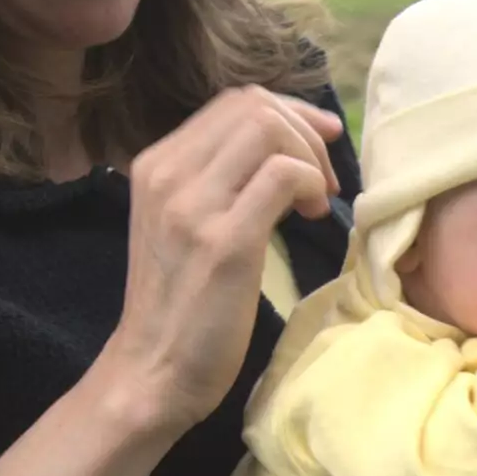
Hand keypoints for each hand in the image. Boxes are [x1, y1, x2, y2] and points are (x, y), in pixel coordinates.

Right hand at [95, 86, 344, 436]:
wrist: (151, 372)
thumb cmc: (180, 308)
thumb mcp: (185, 228)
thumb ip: (215, 185)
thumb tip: (277, 153)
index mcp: (155, 165)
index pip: (232, 102)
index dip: (289, 113)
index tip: (319, 143)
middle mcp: (166, 174)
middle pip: (253, 106)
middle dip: (306, 132)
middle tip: (326, 179)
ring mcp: (191, 205)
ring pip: (267, 128)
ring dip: (310, 158)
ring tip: (318, 202)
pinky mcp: (223, 242)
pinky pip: (282, 175)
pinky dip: (311, 185)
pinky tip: (312, 217)